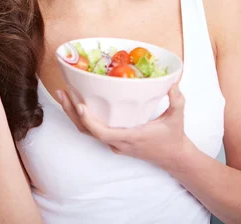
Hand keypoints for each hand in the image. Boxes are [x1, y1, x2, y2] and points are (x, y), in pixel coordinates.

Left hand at [56, 84, 189, 170]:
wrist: (173, 157)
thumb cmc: (173, 136)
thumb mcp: (178, 117)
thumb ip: (176, 100)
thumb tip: (172, 83)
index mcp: (132, 137)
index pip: (104, 133)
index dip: (90, 121)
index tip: (80, 105)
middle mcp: (119, 143)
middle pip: (88, 131)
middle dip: (72, 112)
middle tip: (62, 92)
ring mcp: (114, 144)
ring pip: (88, 132)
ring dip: (73, 115)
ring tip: (64, 95)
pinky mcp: (113, 142)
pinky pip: (93, 131)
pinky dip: (82, 118)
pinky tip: (77, 103)